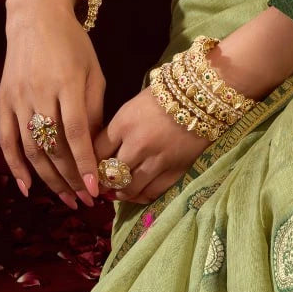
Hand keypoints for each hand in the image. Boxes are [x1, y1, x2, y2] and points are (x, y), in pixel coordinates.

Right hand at [0, 0, 105, 208]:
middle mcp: (39, 93)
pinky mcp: (3, 101)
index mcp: (66, 83)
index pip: (76, 133)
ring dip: (48, 178)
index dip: (84, 163)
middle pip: (53, 146)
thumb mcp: (93, 70)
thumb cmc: (72, 43)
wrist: (35, 17)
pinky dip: (14, 166)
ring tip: (65, 198)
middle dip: (70, 177)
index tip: (94, 188)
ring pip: (31, 149)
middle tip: (84, 200)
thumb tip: (95, 147)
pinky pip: (6, 140)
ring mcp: (17, 98)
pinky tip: (27, 187)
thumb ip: (94, 108)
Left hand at [93, 87, 212, 204]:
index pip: (96, 153)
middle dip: (103, 183)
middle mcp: (138, 144)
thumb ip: (117, 130)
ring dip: (120, 193)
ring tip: (118, 192)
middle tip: (102, 186)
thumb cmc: (164, 95)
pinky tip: (137, 193)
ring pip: (129, 188)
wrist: (202, 95)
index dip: (90, 165)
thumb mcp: (133, 106)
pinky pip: (152, 192)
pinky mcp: (175, 169)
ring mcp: (158, 160)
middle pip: (110, 174)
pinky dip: (141, 196)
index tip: (91, 170)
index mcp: (124, 124)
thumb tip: (102, 153)